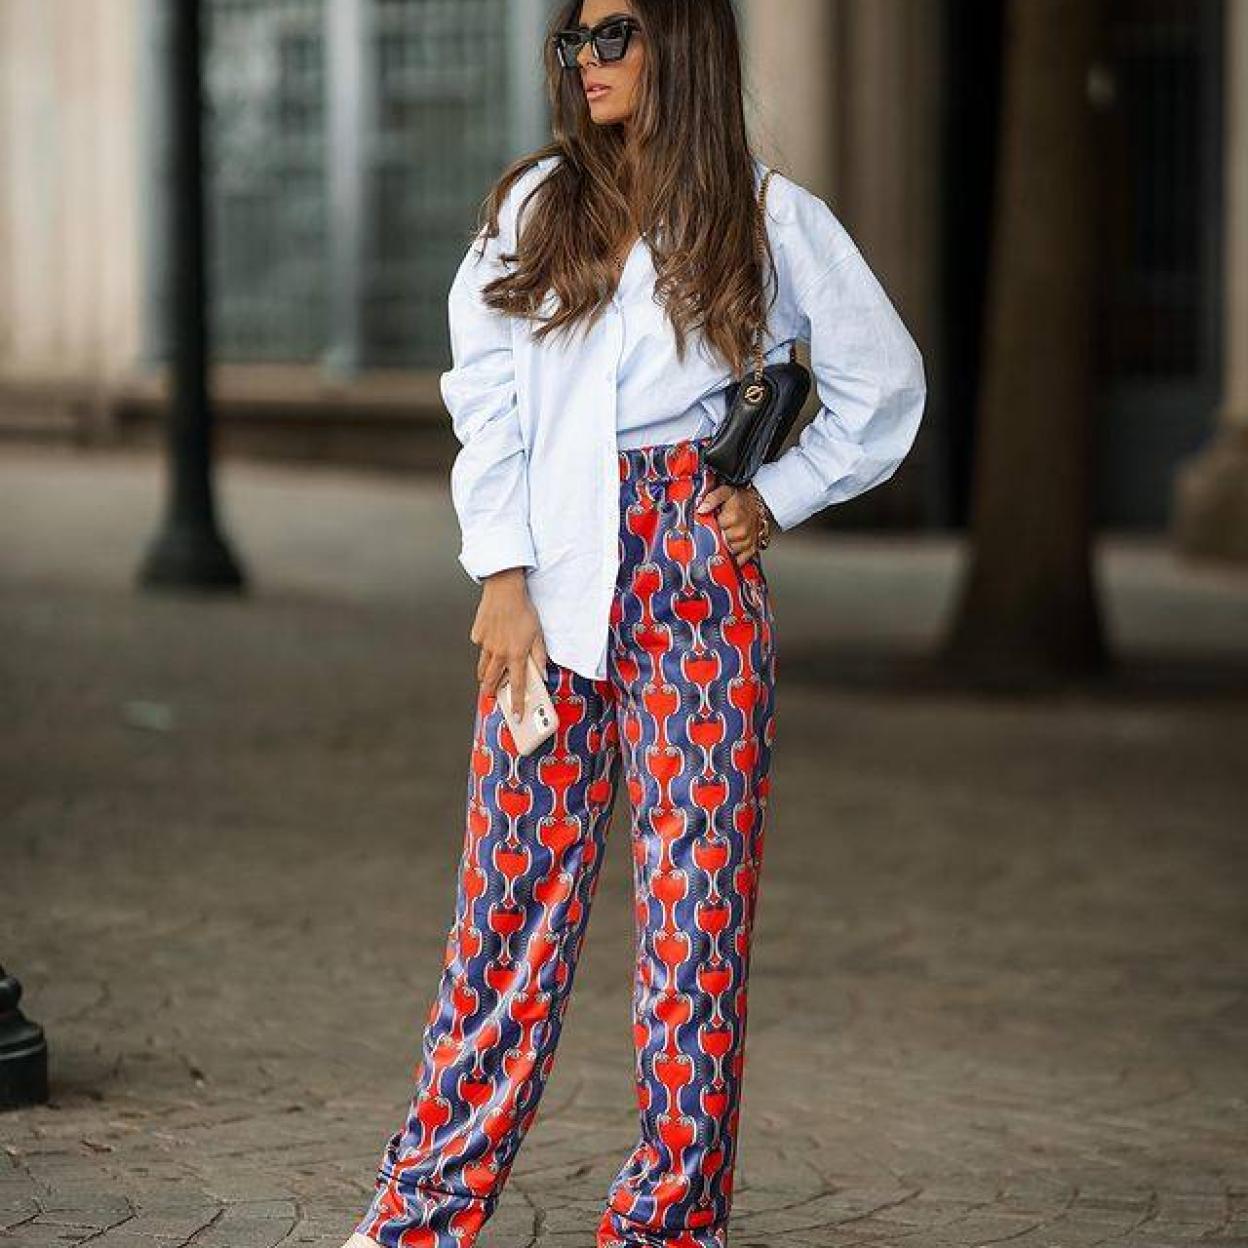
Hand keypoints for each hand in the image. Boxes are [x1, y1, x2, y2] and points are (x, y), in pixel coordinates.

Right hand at [470, 568, 548, 721]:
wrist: (505, 591)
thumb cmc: (524, 611)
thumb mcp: (538, 634)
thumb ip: (539, 656)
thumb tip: (542, 672)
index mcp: (516, 655)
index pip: (517, 686)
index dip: (517, 703)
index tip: (516, 715)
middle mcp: (499, 653)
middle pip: (492, 681)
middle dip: (491, 692)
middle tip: (491, 697)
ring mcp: (486, 645)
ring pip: (483, 666)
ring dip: (485, 675)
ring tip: (487, 678)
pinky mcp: (477, 634)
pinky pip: (481, 646)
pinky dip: (486, 646)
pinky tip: (492, 638)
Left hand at [694, 476, 768, 564]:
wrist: (756, 502)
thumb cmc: (739, 498)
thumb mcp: (724, 492)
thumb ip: (711, 498)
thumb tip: (701, 509)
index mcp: (733, 518)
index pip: (713, 531)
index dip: (709, 528)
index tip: (709, 524)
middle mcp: (741, 531)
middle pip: (721, 543)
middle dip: (716, 538)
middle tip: (716, 531)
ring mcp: (747, 541)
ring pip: (730, 552)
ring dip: (725, 547)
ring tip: (723, 538)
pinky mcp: (752, 548)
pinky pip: (742, 560)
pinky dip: (735, 559)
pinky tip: (730, 554)